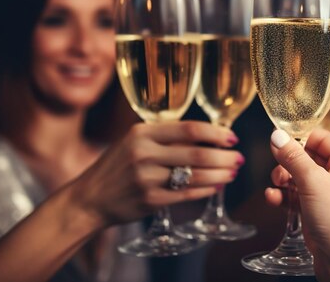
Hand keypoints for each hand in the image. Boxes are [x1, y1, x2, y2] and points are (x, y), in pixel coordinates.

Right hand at [69, 121, 242, 227]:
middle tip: (239, 158)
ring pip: (196, 175)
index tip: (232, 138)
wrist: (90, 198)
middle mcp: (144, 153)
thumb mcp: (135, 141)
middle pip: (198, 153)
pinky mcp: (150, 200)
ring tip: (232, 172)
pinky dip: (207, 189)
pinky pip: (187, 194)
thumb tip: (208, 136)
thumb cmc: (118, 166)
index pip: (189, 129)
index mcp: (143, 132)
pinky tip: (217, 186)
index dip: (216, 133)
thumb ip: (166, 137)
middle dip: (225, 156)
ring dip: (220, 174)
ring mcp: (147, 178)